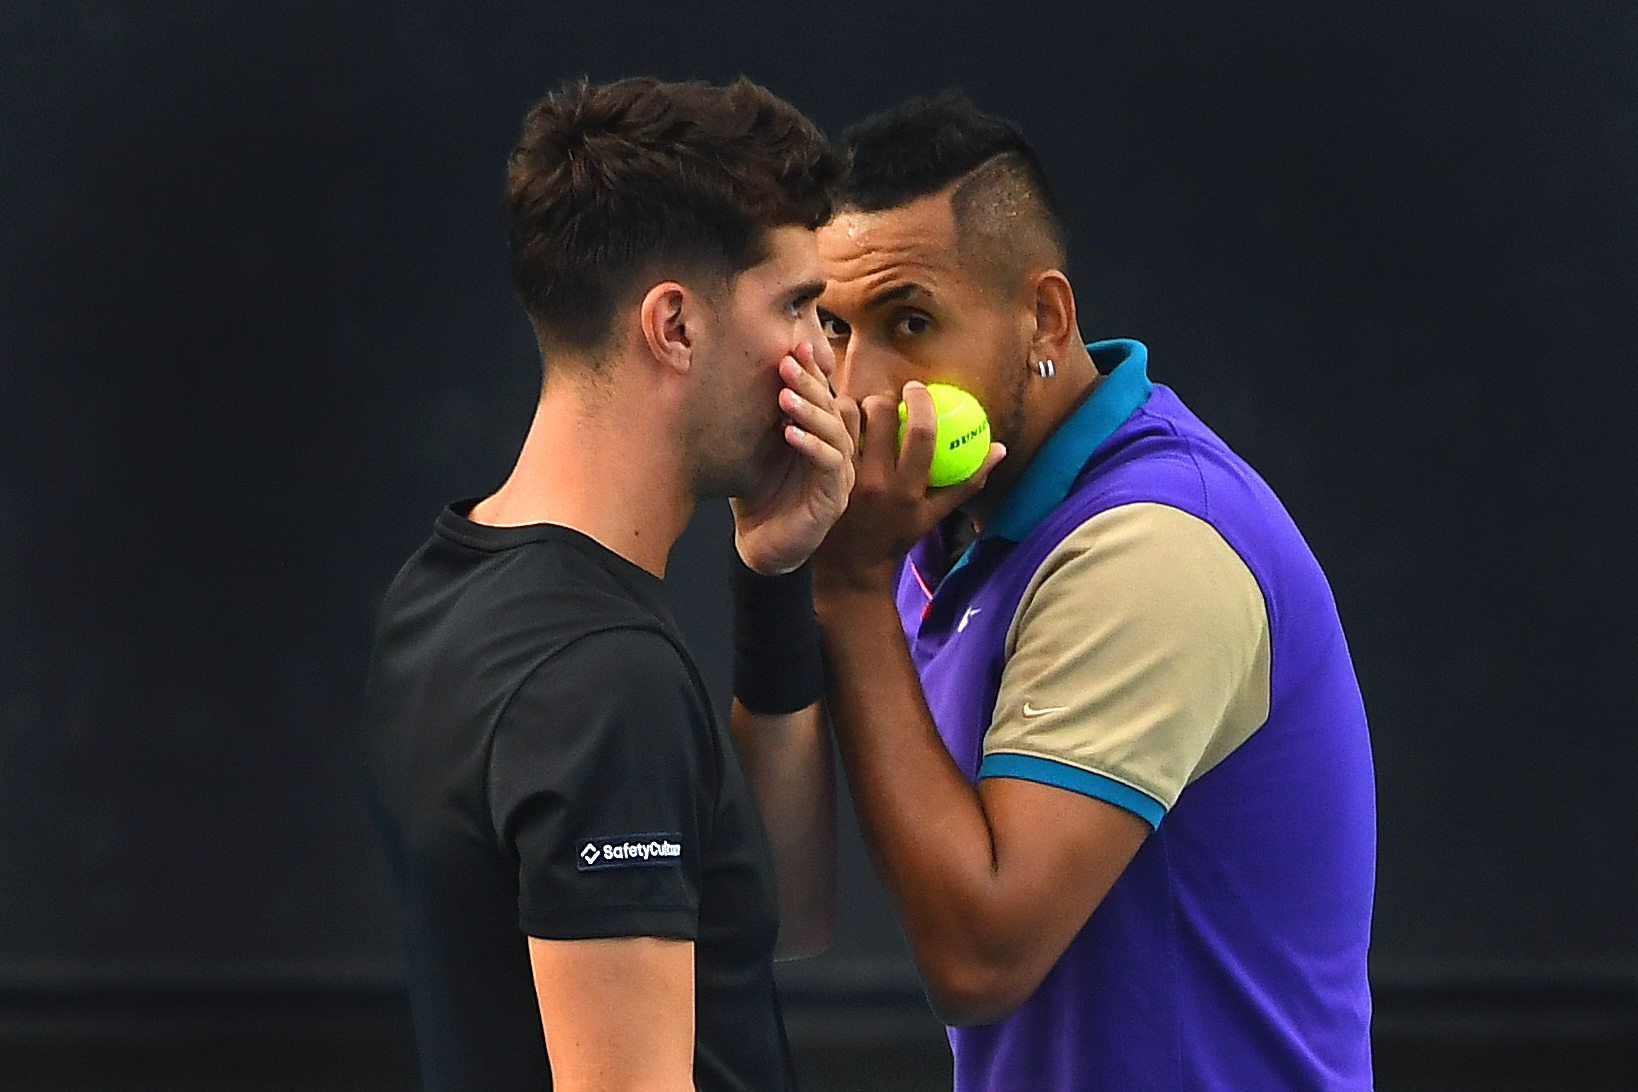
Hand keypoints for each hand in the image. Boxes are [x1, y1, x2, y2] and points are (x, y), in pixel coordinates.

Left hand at [732, 342, 858, 574]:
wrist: (760, 546)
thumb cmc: (758, 496)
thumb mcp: (755, 449)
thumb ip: (758, 416)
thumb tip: (740, 370)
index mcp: (821, 437)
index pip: (823, 396)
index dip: (812, 371)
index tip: (793, 346)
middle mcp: (836, 452)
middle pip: (833, 407)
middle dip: (810, 382)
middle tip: (787, 362)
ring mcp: (839, 475)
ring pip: (836, 433)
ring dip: (811, 411)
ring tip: (784, 397)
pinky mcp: (834, 499)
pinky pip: (830, 465)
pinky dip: (811, 446)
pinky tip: (788, 433)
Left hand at [814, 380, 1005, 594]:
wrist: (849, 567)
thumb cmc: (897, 536)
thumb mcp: (934, 515)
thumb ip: (969, 481)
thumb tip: (999, 448)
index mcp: (910, 491)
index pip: (922, 434)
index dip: (921, 402)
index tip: (917, 388)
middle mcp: (878, 483)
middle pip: (881, 414)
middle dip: (884, 400)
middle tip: (884, 404)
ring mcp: (847, 479)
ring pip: (848, 416)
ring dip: (855, 406)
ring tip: (860, 416)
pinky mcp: (825, 475)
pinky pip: (828, 432)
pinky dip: (833, 421)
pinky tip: (837, 425)